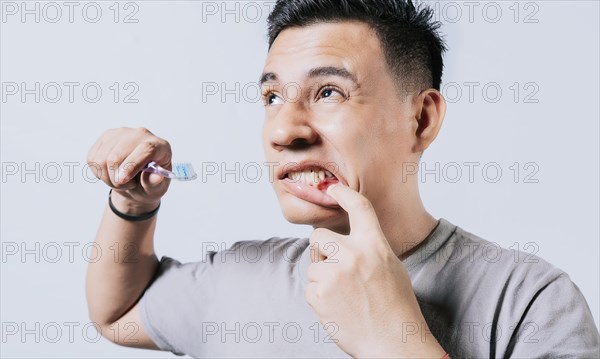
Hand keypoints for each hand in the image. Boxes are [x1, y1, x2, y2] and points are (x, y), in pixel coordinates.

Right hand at [86, 127, 171, 213]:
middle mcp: (141, 134)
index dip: (132, 166)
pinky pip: (92, 158)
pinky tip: (111, 173)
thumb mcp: (157, 190)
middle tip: (126, 186)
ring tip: (120, 181)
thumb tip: (156, 177)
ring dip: (107, 177)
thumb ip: (155, 184)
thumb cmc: (149, 185)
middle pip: (118, 155)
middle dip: (116, 178)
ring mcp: (122, 133)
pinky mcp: (106, 137)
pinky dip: (99, 172)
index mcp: (160, 146)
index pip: (146, 149)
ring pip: (102, 158)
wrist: (137, 182)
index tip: (122, 181)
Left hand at [305, 184, 444, 357]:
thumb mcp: (391, 267)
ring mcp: (333, 275)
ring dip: (323, 277)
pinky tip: (339, 307)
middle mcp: (352, 255)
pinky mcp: (319, 295)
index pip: (358, 207)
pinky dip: (320, 296)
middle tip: (335, 265)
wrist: (393, 344)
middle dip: (322, 249)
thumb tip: (344, 239)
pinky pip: (311, 287)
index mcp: (374, 245)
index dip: (342, 193)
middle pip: (318, 236)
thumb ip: (368, 248)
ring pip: (314, 266)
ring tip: (345, 295)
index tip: (332, 189)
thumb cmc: (396, 307)